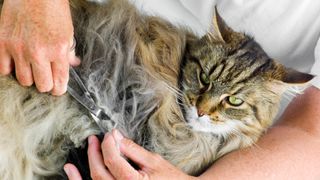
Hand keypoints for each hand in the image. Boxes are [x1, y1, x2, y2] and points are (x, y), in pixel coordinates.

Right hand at [0, 0, 79, 94]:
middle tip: (45, 76)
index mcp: (59, 50)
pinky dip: (10, 69)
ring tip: (31, 67)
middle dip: (46, 84)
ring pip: (24, 80)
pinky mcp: (2, 43)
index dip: (59, 88)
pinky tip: (16, 62)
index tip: (57, 88)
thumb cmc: (53, 10)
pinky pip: (3, 69)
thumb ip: (69, 52)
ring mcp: (19, 48)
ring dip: (29, 76)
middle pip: (42, 86)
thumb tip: (73, 65)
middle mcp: (39, 52)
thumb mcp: (68, 32)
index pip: (60, 82)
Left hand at [64, 129, 195, 179]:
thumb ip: (133, 150)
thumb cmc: (171, 179)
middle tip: (93, 140)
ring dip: (80, 175)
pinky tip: (73, 175)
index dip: (108, 144)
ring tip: (71, 163)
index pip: (113, 160)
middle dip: (94, 154)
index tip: (109, 134)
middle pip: (100, 173)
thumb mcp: (154, 162)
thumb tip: (116, 137)